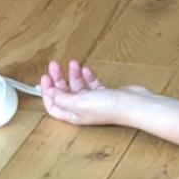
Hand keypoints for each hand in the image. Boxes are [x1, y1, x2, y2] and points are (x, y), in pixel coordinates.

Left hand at [37, 60, 151, 127]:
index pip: (53, 106)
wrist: (134, 104)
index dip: (46, 93)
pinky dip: (87, 76)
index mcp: (74, 115)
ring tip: (72, 63)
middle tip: (54, 65)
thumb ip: (63, 98)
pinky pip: (92, 83)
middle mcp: (83, 109)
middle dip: (57, 79)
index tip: (44, 78)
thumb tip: (50, 93)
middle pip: (64, 94)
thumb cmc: (110, 108)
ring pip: (78, 87)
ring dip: (73, 74)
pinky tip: (86, 69)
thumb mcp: (80, 102)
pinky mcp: (105, 94)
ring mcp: (94, 101)